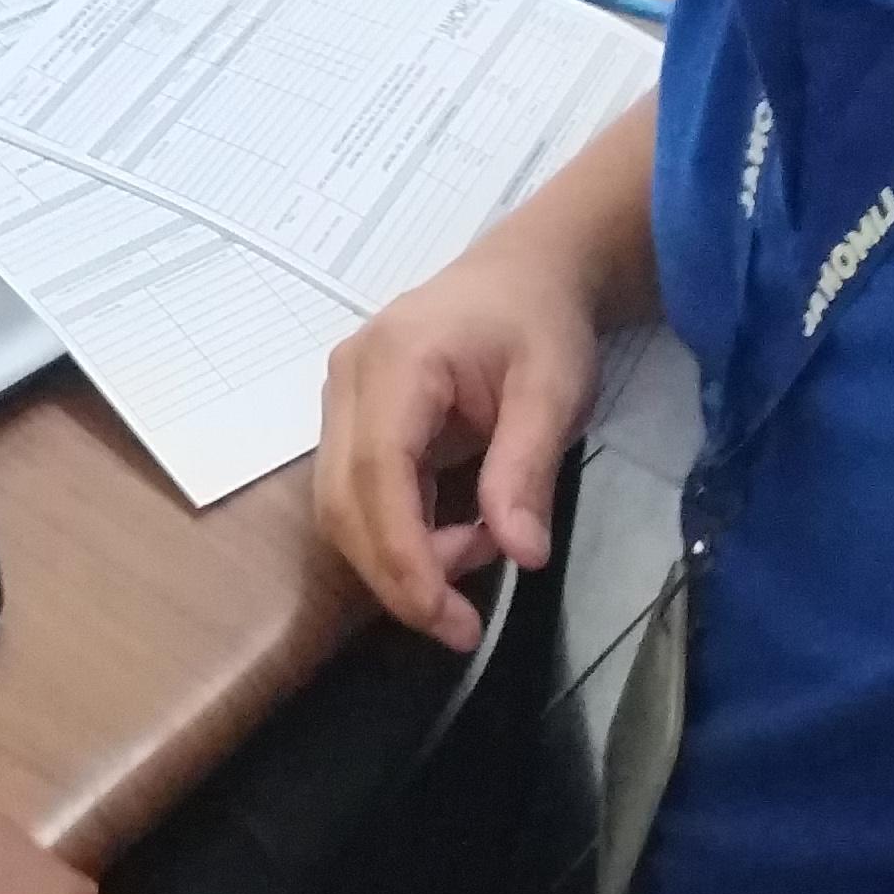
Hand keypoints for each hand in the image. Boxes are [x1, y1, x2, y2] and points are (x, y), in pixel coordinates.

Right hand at [316, 233, 601, 650]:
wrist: (525, 273)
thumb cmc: (541, 322)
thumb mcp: (555, 391)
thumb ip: (528, 470)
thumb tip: (521, 555)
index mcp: (396, 360)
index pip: (376, 473)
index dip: (402, 555)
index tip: (447, 617)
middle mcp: (348, 378)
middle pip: (341, 500)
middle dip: (397, 573)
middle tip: (465, 619)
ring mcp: (340, 398)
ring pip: (339, 505)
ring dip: (399, 556)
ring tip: (478, 550)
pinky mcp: (350, 418)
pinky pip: (355, 494)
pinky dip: (399, 533)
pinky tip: (455, 534)